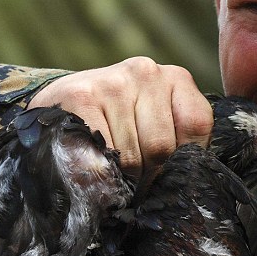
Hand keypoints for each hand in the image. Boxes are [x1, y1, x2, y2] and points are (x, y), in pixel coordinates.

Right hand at [28, 58, 212, 178]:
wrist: (60, 106)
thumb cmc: (120, 125)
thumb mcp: (158, 126)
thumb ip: (179, 145)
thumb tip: (185, 183)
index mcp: (176, 78)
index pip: (196, 127)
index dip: (180, 159)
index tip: (164, 166)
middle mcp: (147, 71)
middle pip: (162, 147)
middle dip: (148, 174)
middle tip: (134, 177)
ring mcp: (113, 82)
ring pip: (131, 158)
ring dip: (123, 176)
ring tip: (113, 167)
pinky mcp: (81, 96)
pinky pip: (101, 154)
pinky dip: (99, 172)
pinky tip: (93, 160)